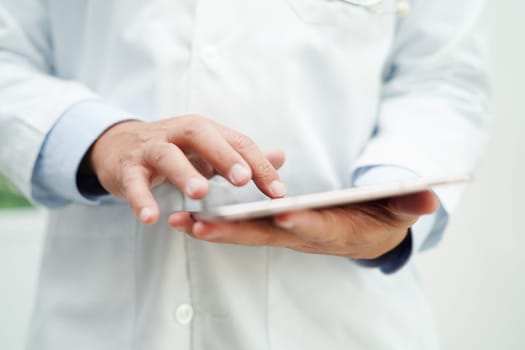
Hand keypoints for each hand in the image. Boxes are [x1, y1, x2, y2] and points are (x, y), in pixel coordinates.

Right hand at [88, 115, 285, 223]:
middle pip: (203, 136)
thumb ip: (241, 155)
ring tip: (200, 194)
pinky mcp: (127, 168)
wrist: (117, 145)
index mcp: (204, 131)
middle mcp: (178, 134)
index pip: (237, 142)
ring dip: (184, 173)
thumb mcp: (207, 149)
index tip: (278, 192)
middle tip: (243, 179)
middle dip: (224, 156)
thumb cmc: (172, 150)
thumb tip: (281, 156)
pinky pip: (134, 182)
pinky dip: (142, 199)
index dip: (259, 165)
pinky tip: (151, 217)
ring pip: (168, 156)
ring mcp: (151, 149)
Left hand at [169, 191, 438, 259]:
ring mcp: (284, 233)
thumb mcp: (398, 210)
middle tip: (201, 224)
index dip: (303, 222)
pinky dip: (216, 224)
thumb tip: (429, 196)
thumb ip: (409, 203)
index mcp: (333, 228)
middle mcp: (302, 234)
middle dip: (236, 230)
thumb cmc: (378, 219)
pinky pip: (241, 227)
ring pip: (246, 232)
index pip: (317, 226)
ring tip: (180, 221)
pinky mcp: (272, 228)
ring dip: (214, 228)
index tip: (284, 214)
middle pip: (268, 234)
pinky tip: (188, 218)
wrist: (363, 234)